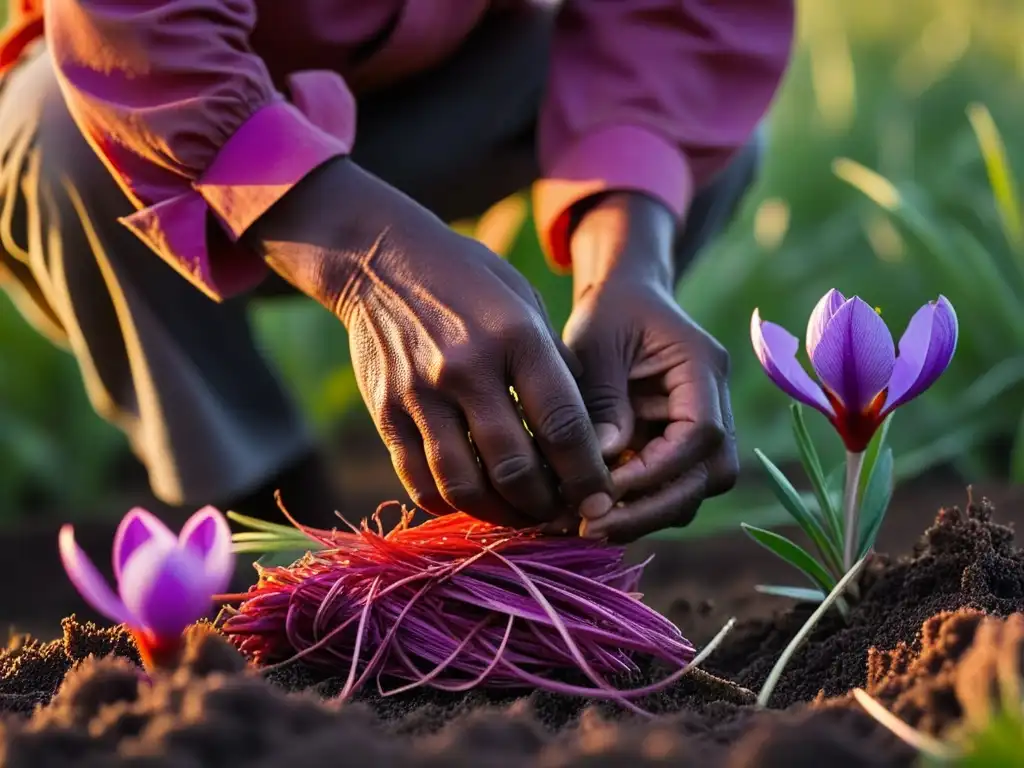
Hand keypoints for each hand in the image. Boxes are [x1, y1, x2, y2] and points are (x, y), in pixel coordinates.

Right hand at [250, 159, 613, 527]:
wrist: (381, 259)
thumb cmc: (470, 281)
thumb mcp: (526, 304)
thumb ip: (556, 366)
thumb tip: (589, 434)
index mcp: (515, 337)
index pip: (563, 426)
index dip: (587, 475)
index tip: (600, 498)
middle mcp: (466, 368)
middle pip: (514, 468)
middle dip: (546, 506)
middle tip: (560, 514)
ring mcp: (419, 394)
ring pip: (464, 487)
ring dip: (500, 515)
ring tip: (520, 514)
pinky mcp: (384, 413)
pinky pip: (419, 482)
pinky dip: (452, 504)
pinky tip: (474, 500)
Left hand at [563, 194, 737, 541]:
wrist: (624, 300)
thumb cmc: (609, 313)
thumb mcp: (595, 343)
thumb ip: (601, 400)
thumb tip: (600, 466)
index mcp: (705, 367)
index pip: (701, 432)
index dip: (656, 469)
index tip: (604, 488)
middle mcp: (716, 405)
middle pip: (709, 475)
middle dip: (652, 508)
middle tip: (591, 527)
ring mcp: (703, 431)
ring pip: (692, 492)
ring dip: (644, 516)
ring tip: (586, 526)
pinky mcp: (678, 450)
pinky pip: (669, 491)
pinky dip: (634, 508)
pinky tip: (589, 514)